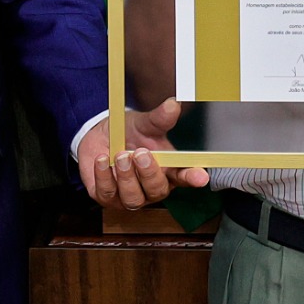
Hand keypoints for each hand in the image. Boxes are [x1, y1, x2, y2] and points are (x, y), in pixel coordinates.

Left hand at [77, 98, 209, 209]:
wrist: (101, 138)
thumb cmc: (130, 134)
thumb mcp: (145, 123)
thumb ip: (160, 118)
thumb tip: (173, 105)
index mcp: (168, 170)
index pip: (184, 177)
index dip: (193, 178)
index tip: (201, 177)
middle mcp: (152, 187)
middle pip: (158, 190)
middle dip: (149, 172)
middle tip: (141, 152)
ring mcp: (131, 196)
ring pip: (133, 198)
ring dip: (126, 176)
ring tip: (120, 155)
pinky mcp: (108, 198)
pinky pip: (107, 193)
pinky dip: (104, 176)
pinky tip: (103, 160)